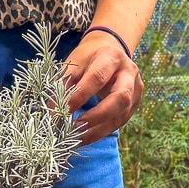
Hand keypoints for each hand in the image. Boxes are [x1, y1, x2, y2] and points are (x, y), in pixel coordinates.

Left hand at [65, 31, 143, 146]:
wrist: (110, 49)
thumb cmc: (89, 57)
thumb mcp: (75, 62)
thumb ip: (64, 84)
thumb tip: (52, 112)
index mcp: (111, 57)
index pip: (97, 78)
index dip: (79, 96)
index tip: (61, 112)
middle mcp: (129, 72)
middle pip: (120, 97)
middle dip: (97, 116)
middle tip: (75, 127)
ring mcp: (136, 89)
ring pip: (122, 114)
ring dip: (99, 130)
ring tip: (77, 139)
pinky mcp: (135, 103)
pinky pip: (120, 121)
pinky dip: (102, 132)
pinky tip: (86, 137)